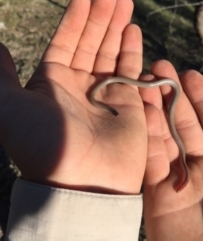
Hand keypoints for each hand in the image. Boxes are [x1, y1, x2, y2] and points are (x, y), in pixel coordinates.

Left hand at [0, 0, 146, 193]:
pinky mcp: (127, 104)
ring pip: (110, 53)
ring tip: (123, 1)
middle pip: (90, 44)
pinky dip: (131, 51)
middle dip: (99, 17)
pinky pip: (130, 72)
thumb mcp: (4, 104)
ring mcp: (104, 95)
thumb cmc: (39, 142)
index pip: (65, 43)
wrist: (76, 180)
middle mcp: (77, 87)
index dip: (74, 19)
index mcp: (51, 83)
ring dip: (116, 28)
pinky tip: (132, 30)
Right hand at [140, 60, 202, 239]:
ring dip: (155, 110)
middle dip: (173, 96)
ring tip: (146, 84)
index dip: (199, 96)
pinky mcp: (155, 187)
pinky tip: (145, 114)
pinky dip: (148, 136)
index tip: (189, 74)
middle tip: (160, 69)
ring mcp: (175, 174)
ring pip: (164, 135)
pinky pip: (152, 157)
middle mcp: (197, 162)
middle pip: (182, 123)